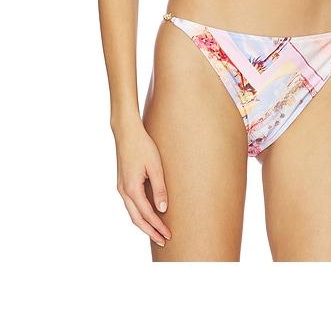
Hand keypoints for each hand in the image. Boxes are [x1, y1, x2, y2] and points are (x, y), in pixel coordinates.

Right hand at [113, 119, 171, 246]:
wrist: (126, 132)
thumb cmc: (143, 146)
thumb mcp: (155, 166)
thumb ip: (159, 188)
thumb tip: (163, 209)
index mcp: (132, 189)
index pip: (147, 214)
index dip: (158, 226)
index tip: (168, 235)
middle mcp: (123, 191)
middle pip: (136, 219)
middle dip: (150, 231)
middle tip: (163, 241)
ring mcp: (121, 188)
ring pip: (132, 213)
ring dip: (144, 224)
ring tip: (156, 232)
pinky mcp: (122, 183)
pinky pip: (130, 205)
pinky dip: (139, 214)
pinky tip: (147, 215)